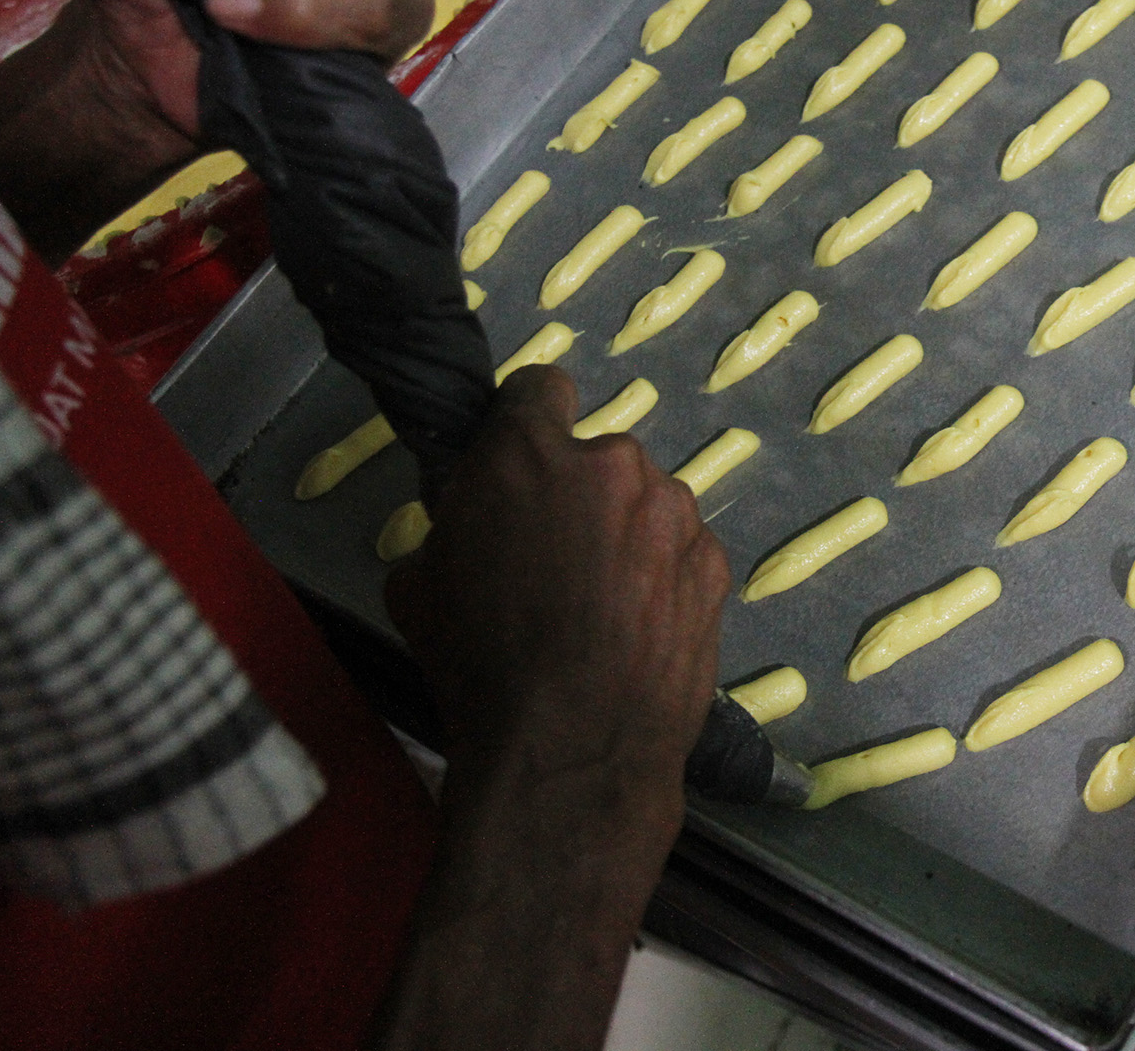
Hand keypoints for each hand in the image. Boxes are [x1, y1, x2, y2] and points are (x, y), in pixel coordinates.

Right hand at [386, 367, 730, 796]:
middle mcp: (615, 464)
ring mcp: (676, 513)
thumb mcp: (417, 581)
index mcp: (530, 453)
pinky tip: (639, 631)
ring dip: (627, 536)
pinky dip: (663, 577)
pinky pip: (681, 551)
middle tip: (555, 560)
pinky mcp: (717, 564)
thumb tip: (479, 516)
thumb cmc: (477, 664)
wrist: (573, 747)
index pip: (539, 388)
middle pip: (598, 458)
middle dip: (578, 494)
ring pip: (646, 505)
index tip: (522, 461)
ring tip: (603, 608)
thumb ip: (457, 520)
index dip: (527, 421)